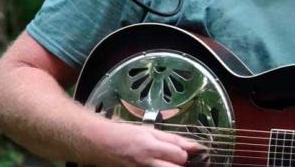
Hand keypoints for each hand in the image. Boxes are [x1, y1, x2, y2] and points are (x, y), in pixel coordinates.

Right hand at [89, 119, 204, 166]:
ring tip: (170, 162)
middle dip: (183, 165)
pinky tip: (161, 164)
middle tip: (182, 161)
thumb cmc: (125, 133)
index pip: (180, 155)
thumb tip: (194, 145)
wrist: (100, 143)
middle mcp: (147, 163)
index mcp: (152, 147)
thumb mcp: (150, 131)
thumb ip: (173, 139)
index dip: (187, 153)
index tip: (189, 151)